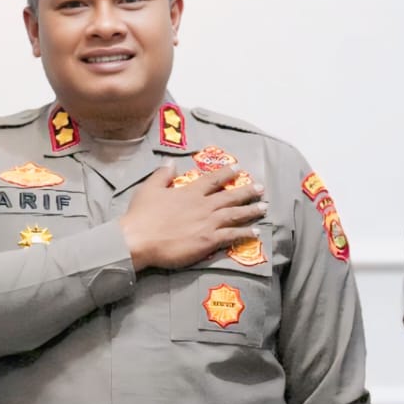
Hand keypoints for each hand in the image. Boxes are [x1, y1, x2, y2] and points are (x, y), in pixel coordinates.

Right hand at [118, 165, 265, 269]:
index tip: (239, 168)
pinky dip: (245, 233)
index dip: (227, 173)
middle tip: (261, 188)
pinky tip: (255, 232)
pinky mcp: (209, 240)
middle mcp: (203, 205)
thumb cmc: (141, 215)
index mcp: (189, 192)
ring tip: (264, 207)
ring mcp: (208, 223)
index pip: (213, 180)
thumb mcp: (149, 189)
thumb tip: (171, 162)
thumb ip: (162, 175)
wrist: (139, 239)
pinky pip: (231, 235)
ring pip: (235, 214)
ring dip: (251, 210)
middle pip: (230, 196)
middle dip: (247, 191)